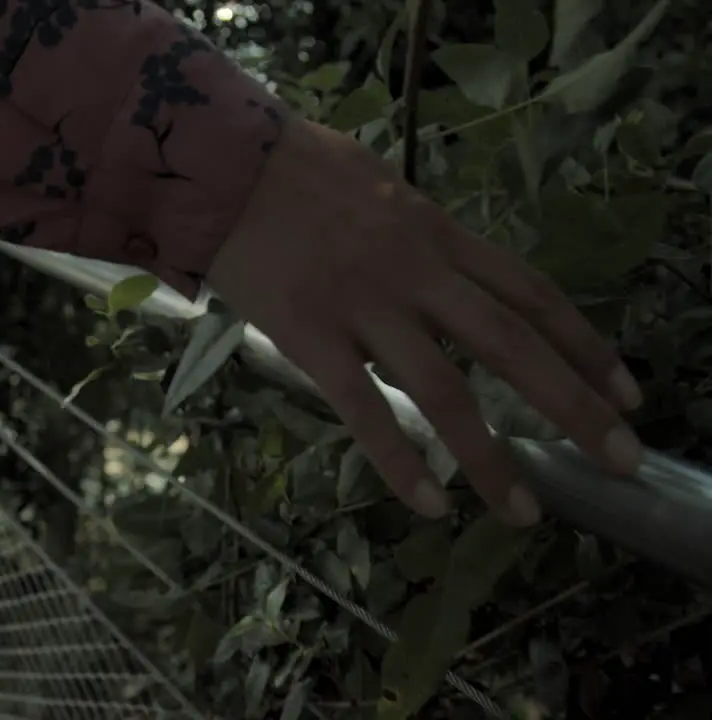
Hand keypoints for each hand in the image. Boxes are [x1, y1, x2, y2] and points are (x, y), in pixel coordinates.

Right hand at [206, 117, 642, 525]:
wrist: (218, 162)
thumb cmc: (290, 168)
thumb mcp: (377, 186)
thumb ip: (416, 229)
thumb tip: (439, 263)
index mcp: (436, 232)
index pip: (530, 293)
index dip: (585, 344)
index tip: (626, 390)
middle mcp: (416, 270)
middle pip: (511, 344)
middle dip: (574, 406)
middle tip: (620, 459)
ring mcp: (364, 303)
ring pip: (444, 389)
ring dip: (489, 456)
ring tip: (523, 512)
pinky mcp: (309, 333)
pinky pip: (361, 408)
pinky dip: (397, 461)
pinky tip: (426, 504)